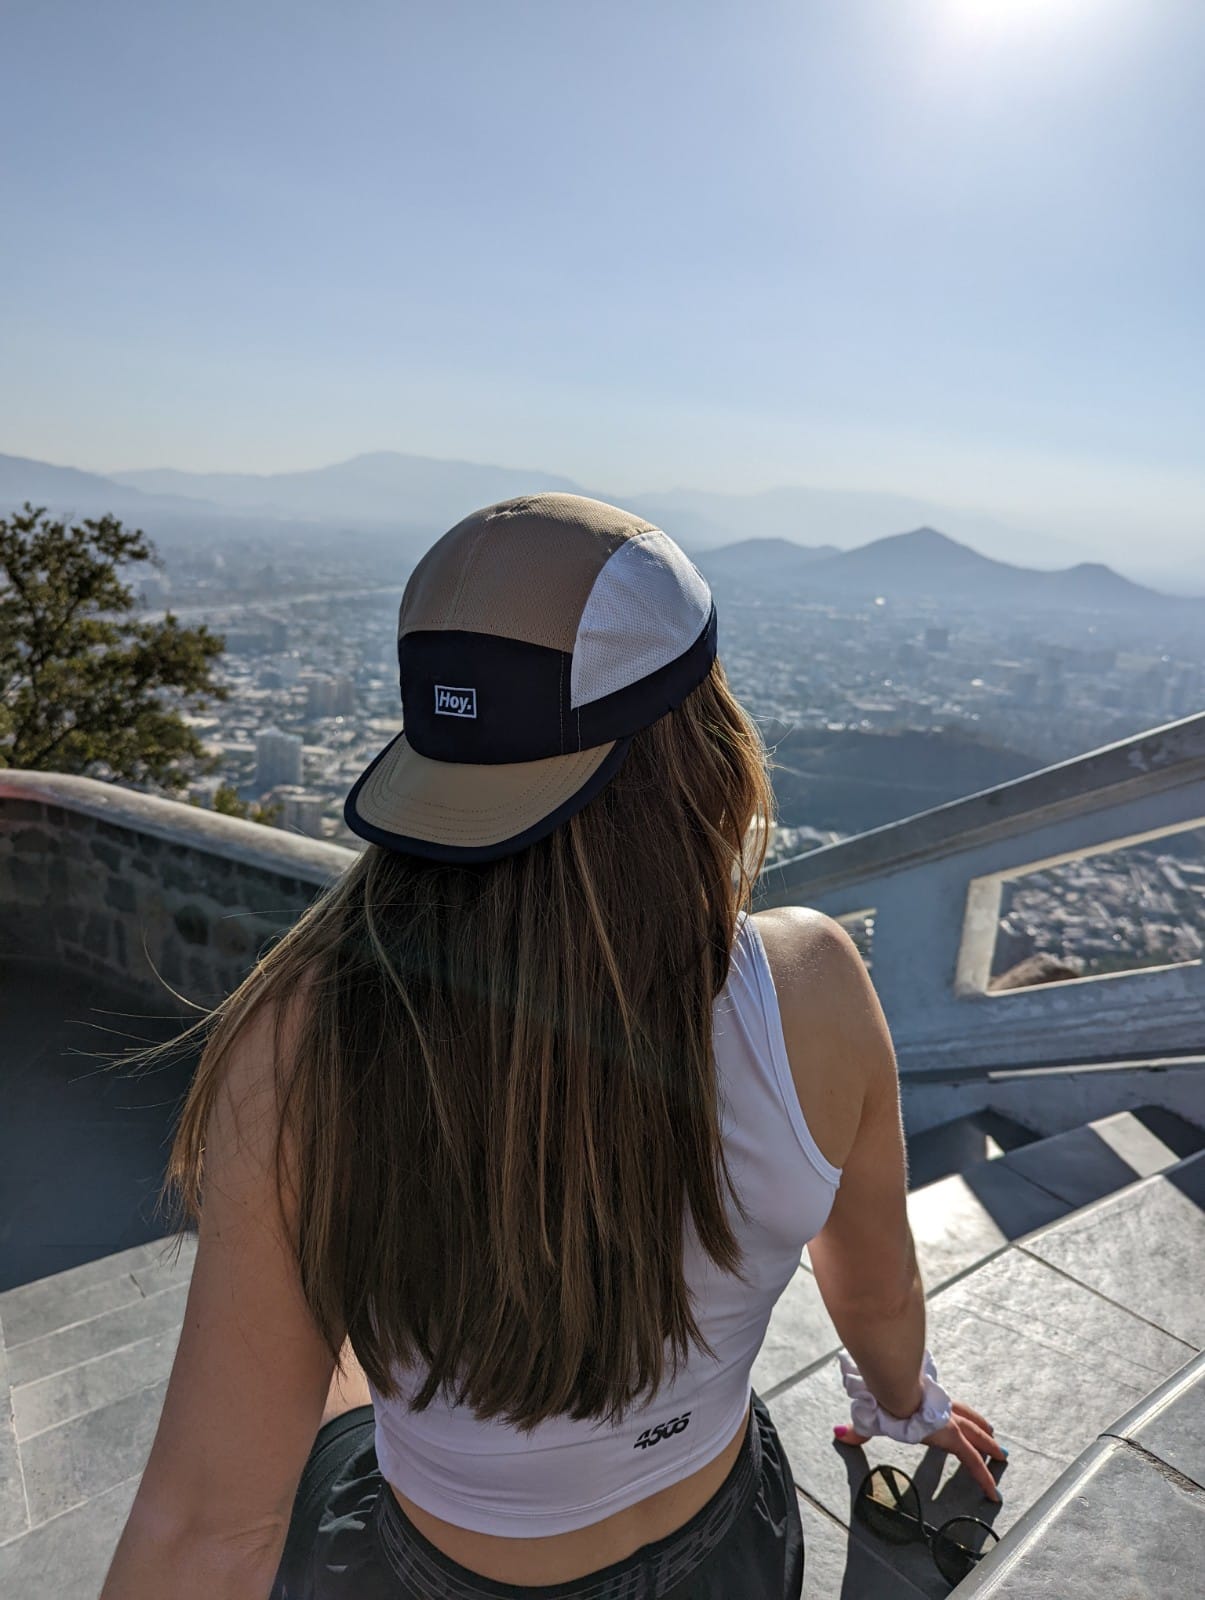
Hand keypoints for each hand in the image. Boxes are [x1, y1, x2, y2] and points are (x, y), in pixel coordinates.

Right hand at [834, 1400, 1006, 1501]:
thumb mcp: (871, 1417)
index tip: (965, 1420)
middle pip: (969, 1420)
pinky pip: (974, 1462)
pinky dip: (984, 1478)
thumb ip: (860, 1429)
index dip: (958, 1415)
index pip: (948, 1410)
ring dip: (989, 1447)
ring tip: (1000, 1455)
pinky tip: (992, 1492)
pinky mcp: (953, 1437)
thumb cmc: (882, 1398)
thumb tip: (839, 1433)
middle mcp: (942, 1411)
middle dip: (982, 1430)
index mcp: (925, 1404)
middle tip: (994, 1437)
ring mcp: (950, 1424)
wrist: (893, 1390)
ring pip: (977, 1438)